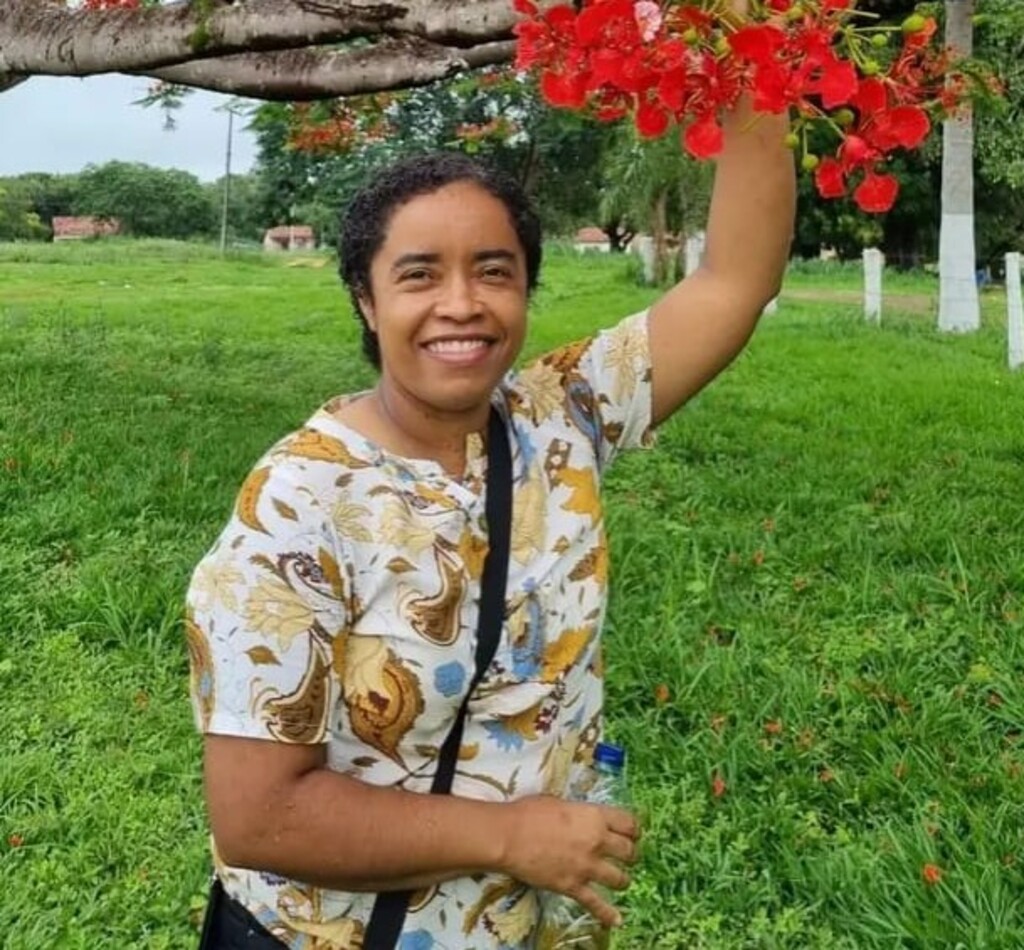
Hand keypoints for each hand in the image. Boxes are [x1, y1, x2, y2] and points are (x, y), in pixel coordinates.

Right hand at [498, 795, 640, 928]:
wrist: (509, 836)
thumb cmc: (529, 813)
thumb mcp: (559, 802)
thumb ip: (578, 813)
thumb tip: (582, 818)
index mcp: (594, 816)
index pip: (629, 823)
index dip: (634, 829)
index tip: (633, 833)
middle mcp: (597, 841)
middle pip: (629, 851)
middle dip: (631, 854)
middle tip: (628, 856)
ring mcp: (586, 866)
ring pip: (620, 879)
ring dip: (622, 880)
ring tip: (620, 880)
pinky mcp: (573, 886)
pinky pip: (596, 904)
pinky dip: (607, 914)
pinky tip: (616, 920)